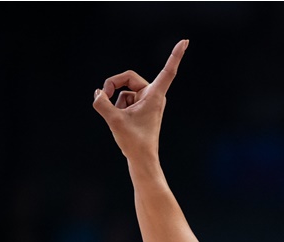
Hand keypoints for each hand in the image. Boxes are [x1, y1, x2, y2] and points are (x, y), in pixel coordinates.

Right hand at [92, 40, 188, 161]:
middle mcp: (153, 95)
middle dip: (112, 84)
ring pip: (123, 91)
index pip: (168, 71)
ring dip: (115, 102)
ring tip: (119, 118)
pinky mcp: (141, 107)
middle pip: (127, 77)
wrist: (141, 159)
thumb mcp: (114, 120)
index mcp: (154, 95)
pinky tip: (120, 120)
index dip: (175, 55)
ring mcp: (147, 101)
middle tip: (102, 95)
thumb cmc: (133, 141)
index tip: (185, 41)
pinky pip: (123, 99)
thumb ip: (101, 103)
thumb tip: (98, 93)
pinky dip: (117, 107)